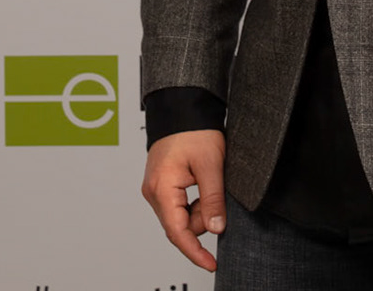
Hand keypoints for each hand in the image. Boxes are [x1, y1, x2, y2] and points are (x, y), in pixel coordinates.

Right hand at [140, 128, 226, 270]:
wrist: (182, 108)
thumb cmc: (194, 130)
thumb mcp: (211, 165)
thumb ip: (212, 200)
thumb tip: (215, 229)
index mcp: (162, 188)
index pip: (178, 232)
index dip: (195, 252)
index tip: (211, 264)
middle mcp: (153, 192)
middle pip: (180, 225)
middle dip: (203, 219)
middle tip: (219, 194)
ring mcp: (155, 189)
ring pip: (181, 216)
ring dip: (200, 208)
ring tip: (211, 180)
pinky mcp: (161, 185)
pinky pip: (178, 205)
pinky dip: (194, 202)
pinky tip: (204, 183)